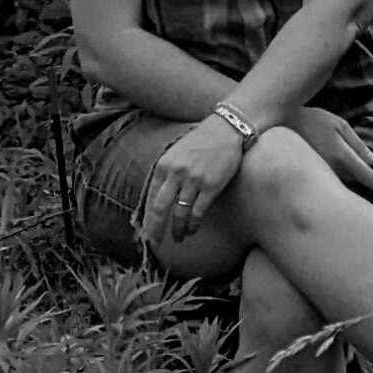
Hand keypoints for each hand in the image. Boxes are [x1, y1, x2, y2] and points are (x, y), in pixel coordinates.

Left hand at [139, 116, 244, 248]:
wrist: (226, 128)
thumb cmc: (201, 142)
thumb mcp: (176, 153)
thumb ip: (167, 173)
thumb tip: (158, 200)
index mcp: (164, 165)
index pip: (151, 198)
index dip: (147, 218)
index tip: (146, 232)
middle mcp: (176, 173)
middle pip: (160, 208)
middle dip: (156, 229)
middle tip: (155, 243)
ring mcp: (194, 180)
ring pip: (180, 213)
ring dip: (177, 230)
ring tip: (178, 238)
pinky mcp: (211, 185)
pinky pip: (198, 212)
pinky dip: (193, 224)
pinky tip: (192, 230)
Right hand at [294, 106, 372, 199]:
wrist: (281, 126)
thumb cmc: (313, 121)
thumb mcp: (339, 125)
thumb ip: (357, 144)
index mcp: (341, 155)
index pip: (367, 176)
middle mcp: (332, 169)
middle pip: (357, 184)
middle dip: (371, 186)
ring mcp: (321, 175)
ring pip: (345, 184)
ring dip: (356, 184)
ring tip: (366, 180)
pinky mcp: (313, 177)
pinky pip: (333, 182)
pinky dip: (343, 181)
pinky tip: (344, 173)